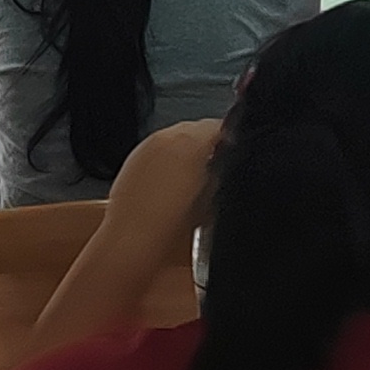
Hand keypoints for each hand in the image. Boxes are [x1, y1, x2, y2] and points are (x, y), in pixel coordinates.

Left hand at [106, 117, 223, 242]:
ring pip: (177, 140)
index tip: (238, 156)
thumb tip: (227, 165)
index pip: (223, 127)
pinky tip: (171, 189)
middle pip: (198, 130)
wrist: (131, 242)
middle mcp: (167, 137)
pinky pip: (158, 152)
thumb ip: (224, 172)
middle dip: (209, 147)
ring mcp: (147, 147)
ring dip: (187, 154)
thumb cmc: (169, 225)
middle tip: (217, 172)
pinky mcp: (133, 159)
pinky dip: (167, 163)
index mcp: (192, 140)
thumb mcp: (214, 198)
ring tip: (193, 184)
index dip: (235, 142)